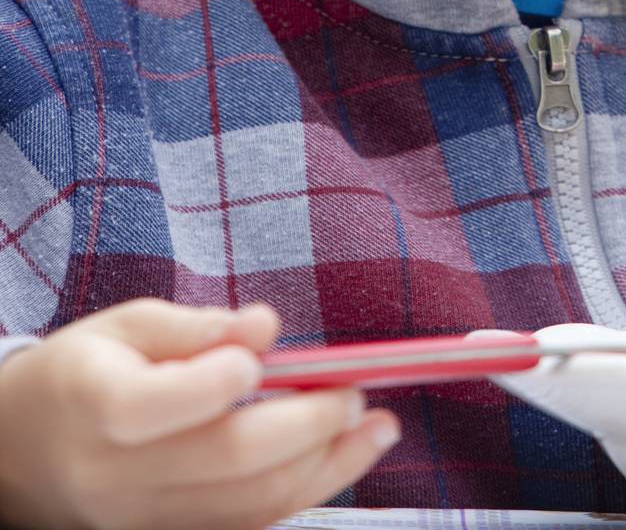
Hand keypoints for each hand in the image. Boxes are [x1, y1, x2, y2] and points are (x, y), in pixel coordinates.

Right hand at [0, 298, 400, 529]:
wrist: (16, 454)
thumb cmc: (79, 373)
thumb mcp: (124, 325)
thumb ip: (198, 326)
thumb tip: (267, 328)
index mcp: (103, 408)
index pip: (177, 401)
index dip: (232, 376)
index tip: (273, 348)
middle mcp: (123, 477)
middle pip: (230, 461)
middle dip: (311, 427)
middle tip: (360, 394)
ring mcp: (145, 521)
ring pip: (248, 505)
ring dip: (326, 469)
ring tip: (378, 431)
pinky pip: (242, 526)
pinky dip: (296, 496)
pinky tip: (336, 464)